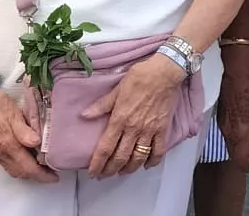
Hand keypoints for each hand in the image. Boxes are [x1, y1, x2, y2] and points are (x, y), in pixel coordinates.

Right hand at [0, 84, 57, 182]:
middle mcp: (1, 152)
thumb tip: (36, 143)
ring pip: (14, 170)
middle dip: (37, 176)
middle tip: (52, 174)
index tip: (54, 177)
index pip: (27, 167)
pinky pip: (8, 164)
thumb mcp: (14, 114)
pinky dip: (20, 167)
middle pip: (21, 172)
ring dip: (28, 173)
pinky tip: (28, 160)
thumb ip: (24, 130)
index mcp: (8, 144)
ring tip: (43, 169)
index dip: (42, 174)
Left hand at [84, 54, 185, 177]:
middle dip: (110, 170)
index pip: (105, 148)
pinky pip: (158, 151)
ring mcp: (149, 130)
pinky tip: (147, 165)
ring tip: (122, 172)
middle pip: (120, 157)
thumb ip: (102, 105)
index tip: (93, 172)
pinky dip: (152, 161)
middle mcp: (133, 129)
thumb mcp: (117, 89)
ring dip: (129, 168)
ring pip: (138, 157)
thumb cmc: (140, 77)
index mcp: (119, 119)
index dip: (98, 163)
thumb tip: (84, 115)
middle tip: (104, 175)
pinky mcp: (162, 129)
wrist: (164, 72)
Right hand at [217, 45, 248, 171]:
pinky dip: (237, 133)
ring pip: (231, 143)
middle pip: (234, 154)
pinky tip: (245, 125)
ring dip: (241, 144)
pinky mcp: (221, 116)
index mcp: (239, 133)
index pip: (241, 160)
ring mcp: (223, 124)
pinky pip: (228, 132)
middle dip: (245, 156)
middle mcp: (228, 132)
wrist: (237, 71)